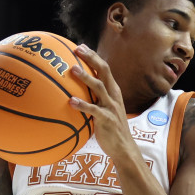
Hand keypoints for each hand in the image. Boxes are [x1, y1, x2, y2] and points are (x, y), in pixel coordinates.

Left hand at [69, 45, 134, 160]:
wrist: (124, 148)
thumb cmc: (110, 128)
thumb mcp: (103, 109)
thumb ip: (93, 99)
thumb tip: (73, 92)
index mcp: (113, 91)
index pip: (104, 68)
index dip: (93, 56)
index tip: (80, 46)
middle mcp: (114, 95)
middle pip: (104, 71)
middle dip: (91, 58)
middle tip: (77, 49)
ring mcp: (111, 107)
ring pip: (99, 87)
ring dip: (86, 77)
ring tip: (72, 69)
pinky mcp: (107, 119)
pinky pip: (94, 110)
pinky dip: (83, 105)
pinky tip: (71, 102)